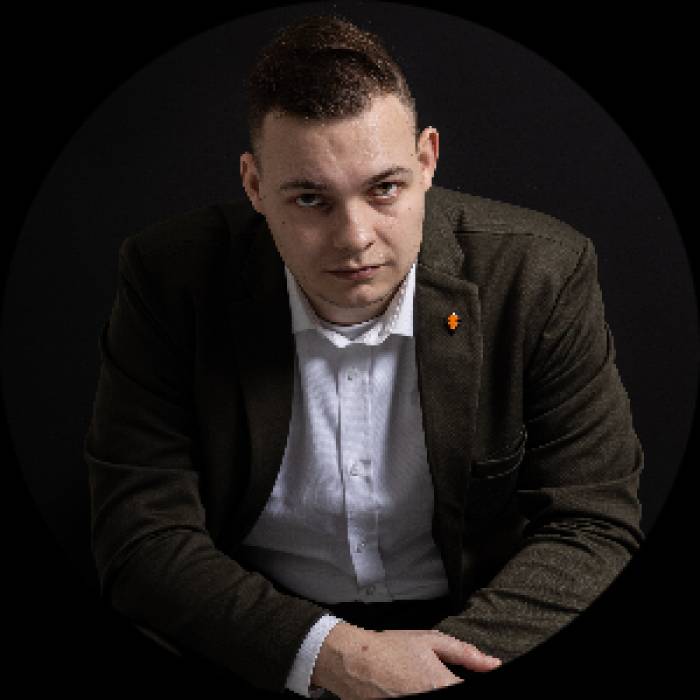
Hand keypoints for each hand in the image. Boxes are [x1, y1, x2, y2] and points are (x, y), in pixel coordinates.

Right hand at [311, 623, 500, 698]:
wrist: (354, 661)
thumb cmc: (392, 648)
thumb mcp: (430, 641)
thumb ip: (465, 654)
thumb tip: (495, 665)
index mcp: (441, 685)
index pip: (470, 693)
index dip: (479, 687)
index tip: (471, 681)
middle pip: (454, 698)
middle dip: (452, 689)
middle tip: (442, 679)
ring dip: (436, 691)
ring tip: (424, 682)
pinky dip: (420, 697)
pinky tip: (415, 688)